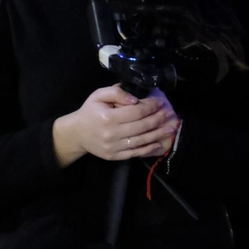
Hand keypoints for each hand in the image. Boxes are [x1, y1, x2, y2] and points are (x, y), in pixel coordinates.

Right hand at [52, 85, 180, 167]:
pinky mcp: (115, 156)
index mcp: (108, 117)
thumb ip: (116, 92)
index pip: (136, 112)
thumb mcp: (98, 95)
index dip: (151, 107)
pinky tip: (159, 143)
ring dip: (158, 134)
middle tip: (170, 113)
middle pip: (141, 126)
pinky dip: (148, 148)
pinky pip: (135, 153)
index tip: (161, 102)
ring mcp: (114, 147)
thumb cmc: (90, 111)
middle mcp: (112, 134)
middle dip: (158, 119)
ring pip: (141, 141)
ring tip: (171, 128)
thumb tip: (135, 99)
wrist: (77, 134)